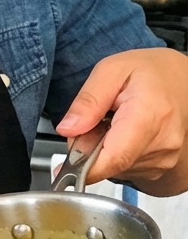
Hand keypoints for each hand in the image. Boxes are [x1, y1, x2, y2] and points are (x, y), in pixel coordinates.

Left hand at [56, 48, 187, 193]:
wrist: (183, 81)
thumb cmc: (150, 72)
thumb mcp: (111, 70)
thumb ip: (88, 100)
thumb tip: (68, 129)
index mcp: (149, 115)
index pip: (114, 157)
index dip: (83, 167)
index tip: (63, 167)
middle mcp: (162, 142)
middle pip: (110, 163)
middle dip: (89, 150)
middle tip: (93, 122)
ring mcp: (164, 158)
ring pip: (116, 168)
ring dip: (104, 151)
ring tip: (114, 124)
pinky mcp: (162, 167)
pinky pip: (126, 169)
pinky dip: (117, 154)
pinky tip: (125, 134)